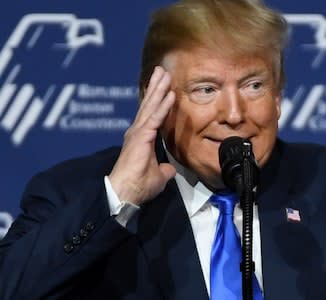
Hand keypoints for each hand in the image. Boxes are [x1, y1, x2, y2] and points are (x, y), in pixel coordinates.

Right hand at [108, 66, 175, 204]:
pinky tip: (170, 94)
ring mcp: (138, 133)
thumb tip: (169, 169)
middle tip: (162, 71)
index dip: (158, 100)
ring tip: (165, 74)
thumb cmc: (138, 186)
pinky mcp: (142, 137)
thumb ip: (164, 169)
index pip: (152, 115)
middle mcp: (138, 132)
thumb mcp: (158, 176)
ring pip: (151, 107)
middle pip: (149, 105)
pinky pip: (156, 118)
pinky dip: (163, 106)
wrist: (125, 193)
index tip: (163, 87)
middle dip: (156, 87)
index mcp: (141, 138)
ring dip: (159, 89)